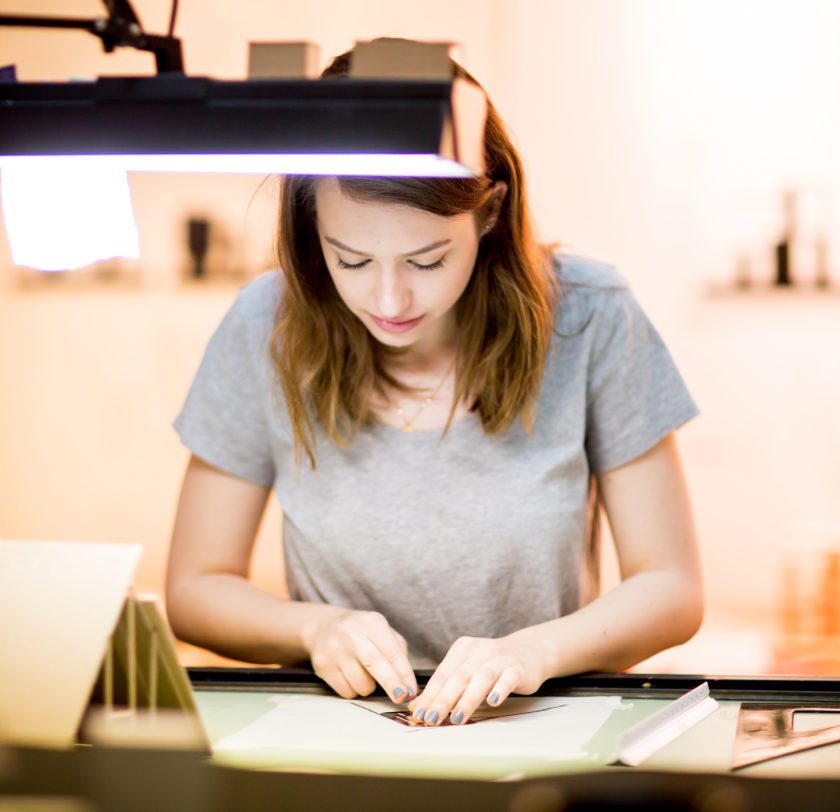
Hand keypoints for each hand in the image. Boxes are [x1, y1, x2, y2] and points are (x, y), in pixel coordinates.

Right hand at [301, 608, 416, 703]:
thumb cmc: (360, 633)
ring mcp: (334, 649)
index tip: (411, 690)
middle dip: (391, 684)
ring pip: (361, 684)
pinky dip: (353, 689)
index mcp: (371, 622)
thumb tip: (408, 684)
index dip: (404, 673)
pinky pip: (346, 692)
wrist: (324, 627)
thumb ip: (397, 653)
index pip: (392, 651)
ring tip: (363, 672)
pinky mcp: (322, 665)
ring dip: (369, 686)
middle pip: (375, 663)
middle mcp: (350, 633)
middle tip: (401, 697)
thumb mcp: (381, 632)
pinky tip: (349, 675)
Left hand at [408, 630, 549, 724]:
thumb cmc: (491, 665)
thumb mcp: (467, 670)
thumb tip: (417, 707)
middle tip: (431, 719)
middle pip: (458, 677)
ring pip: (481, 678)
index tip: (419, 714)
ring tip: (456, 718)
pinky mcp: (518, 668)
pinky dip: (500, 689)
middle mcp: (480, 650)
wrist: (528, 651)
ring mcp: (500, 658)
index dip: (430, 694)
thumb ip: (445, 686)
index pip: (443, 674)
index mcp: (463, 648)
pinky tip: (492, 702)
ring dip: (467, 699)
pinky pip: (508, 678)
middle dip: (443, 699)